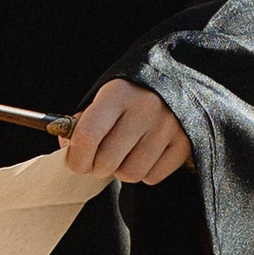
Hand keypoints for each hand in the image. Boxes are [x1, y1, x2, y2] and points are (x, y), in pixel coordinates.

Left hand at [60, 80, 192, 185]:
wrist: (181, 77)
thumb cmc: (133, 92)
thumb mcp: (106, 96)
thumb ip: (85, 120)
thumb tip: (68, 148)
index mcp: (119, 93)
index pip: (88, 135)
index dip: (76, 157)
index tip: (76, 162)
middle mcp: (145, 109)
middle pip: (107, 160)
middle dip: (97, 167)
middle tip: (99, 159)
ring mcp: (168, 127)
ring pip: (131, 174)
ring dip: (121, 171)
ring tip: (125, 155)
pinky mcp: (185, 143)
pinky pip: (153, 177)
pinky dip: (145, 172)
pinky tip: (145, 155)